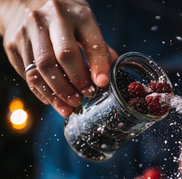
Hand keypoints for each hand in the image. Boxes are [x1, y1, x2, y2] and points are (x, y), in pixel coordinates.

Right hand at [1, 0, 116, 115]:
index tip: (102, 84)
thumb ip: (98, 49)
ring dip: (58, 93)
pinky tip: (53, 100)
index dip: (98, 66)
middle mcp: (51, 19)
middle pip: (64, 56)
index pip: (90, 42)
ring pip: (43, 69)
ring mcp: (28, 30)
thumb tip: (109, 77)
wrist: (23, 3)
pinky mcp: (13, 43)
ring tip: (69, 106)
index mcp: (76, 15)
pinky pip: (28, 75)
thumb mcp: (84, 25)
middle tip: (83, 97)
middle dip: (76, 82)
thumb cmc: (64, 20)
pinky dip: (43, 92)